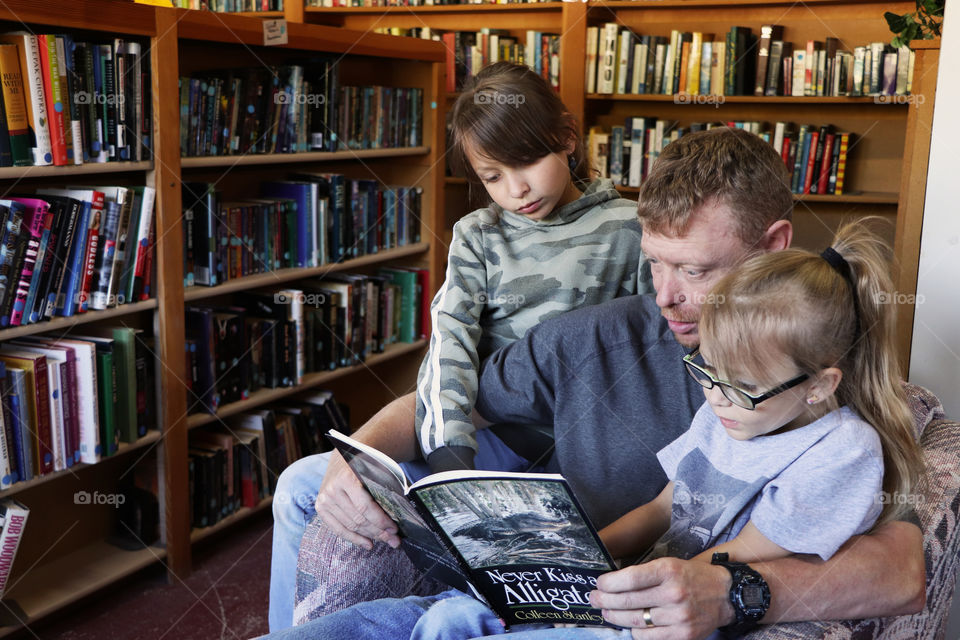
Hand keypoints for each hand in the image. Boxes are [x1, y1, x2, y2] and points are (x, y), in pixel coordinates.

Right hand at [313, 451, 399, 549]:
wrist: (345, 455)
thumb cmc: (365, 465)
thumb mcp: (375, 472)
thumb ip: (382, 494)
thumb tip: (394, 521)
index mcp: (346, 478)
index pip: (365, 508)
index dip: (381, 521)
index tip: (394, 528)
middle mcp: (332, 490)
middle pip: (358, 520)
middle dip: (378, 531)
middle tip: (394, 539)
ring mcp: (324, 499)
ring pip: (350, 526)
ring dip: (369, 536)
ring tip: (384, 541)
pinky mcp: (321, 507)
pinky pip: (338, 529)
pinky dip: (354, 538)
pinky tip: (367, 543)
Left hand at [589, 558, 732, 639]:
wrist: (726, 594)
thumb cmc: (693, 576)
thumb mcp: (670, 564)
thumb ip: (644, 573)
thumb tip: (613, 582)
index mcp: (667, 570)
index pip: (629, 578)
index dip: (609, 583)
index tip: (599, 584)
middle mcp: (672, 593)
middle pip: (628, 601)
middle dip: (604, 601)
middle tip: (594, 599)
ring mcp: (678, 616)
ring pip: (635, 621)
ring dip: (616, 617)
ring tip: (607, 613)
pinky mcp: (682, 634)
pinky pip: (648, 637)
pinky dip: (635, 632)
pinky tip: (630, 625)